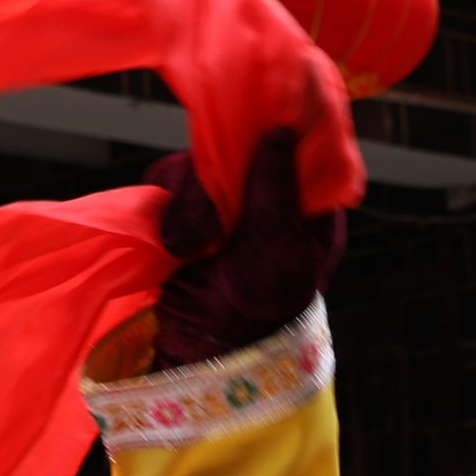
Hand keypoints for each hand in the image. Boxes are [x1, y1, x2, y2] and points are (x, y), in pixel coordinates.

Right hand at [148, 128, 343, 370]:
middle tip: (211, 231)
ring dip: (188, 207)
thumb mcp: (281, 253)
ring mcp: (226, 194)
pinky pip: (166, 177)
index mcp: (310, 204)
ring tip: (189, 250)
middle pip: (238, 145)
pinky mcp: (186, 202)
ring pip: (198, 162)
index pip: (297, 144)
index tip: (248, 139)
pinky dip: (165, 207)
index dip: (272, 132)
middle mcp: (269, 191)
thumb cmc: (259, 308)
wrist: (204, 346)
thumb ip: (277, 191)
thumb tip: (281, 130)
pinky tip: (173, 245)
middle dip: (214, 188)